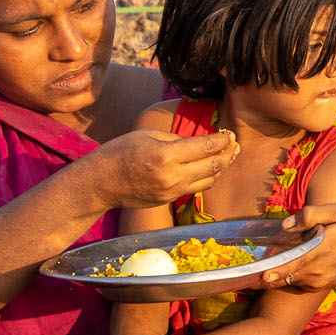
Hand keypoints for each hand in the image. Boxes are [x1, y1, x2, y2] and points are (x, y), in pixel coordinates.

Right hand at [83, 129, 236, 209]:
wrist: (101, 183)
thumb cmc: (120, 152)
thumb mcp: (147, 135)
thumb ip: (176, 139)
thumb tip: (200, 142)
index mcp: (166, 155)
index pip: (206, 147)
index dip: (222, 140)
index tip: (229, 134)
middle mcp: (172, 176)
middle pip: (213, 165)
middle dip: (228, 153)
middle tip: (234, 144)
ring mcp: (172, 191)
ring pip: (209, 180)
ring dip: (221, 167)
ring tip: (228, 155)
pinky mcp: (170, 200)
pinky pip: (196, 188)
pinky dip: (207, 177)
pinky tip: (210, 168)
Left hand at [256, 207, 335, 295]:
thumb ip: (311, 214)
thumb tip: (286, 224)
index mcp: (323, 248)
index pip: (297, 261)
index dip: (279, 269)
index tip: (263, 274)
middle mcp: (319, 269)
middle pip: (287, 275)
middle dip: (269, 274)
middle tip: (254, 273)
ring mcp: (317, 281)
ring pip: (288, 280)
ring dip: (275, 275)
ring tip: (264, 268)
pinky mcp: (315, 287)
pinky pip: (294, 283)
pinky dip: (285, 276)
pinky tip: (283, 266)